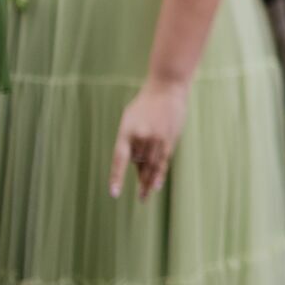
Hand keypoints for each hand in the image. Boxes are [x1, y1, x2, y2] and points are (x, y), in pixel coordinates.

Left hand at [109, 78, 188, 199]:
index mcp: (126, 132)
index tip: (115, 193)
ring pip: (150, 165)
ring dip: (148, 180)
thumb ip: (131, 141)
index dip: (117, 177)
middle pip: (137, 163)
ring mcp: (156, 138)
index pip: (119, 160)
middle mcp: (141, 137)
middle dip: (139, 175)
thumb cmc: (145, 105)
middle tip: (140, 193)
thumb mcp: (131, 120)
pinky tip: (155, 186)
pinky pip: (163, 161)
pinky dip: (159, 175)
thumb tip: (136, 165)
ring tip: (145, 196)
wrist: (166, 88)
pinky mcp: (169, 139)